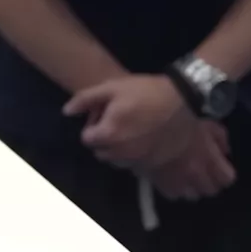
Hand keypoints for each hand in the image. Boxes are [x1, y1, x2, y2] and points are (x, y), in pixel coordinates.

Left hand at [63, 74, 195, 167]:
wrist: (184, 100)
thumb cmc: (146, 91)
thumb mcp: (112, 87)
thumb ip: (85, 99)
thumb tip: (66, 112)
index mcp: (109, 134)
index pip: (87, 139)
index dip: (93, 126)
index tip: (104, 115)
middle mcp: (122, 153)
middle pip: (101, 152)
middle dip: (104, 139)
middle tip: (118, 121)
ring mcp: (140, 160)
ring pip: (118, 160)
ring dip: (119, 149)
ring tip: (132, 129)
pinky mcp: (155, 163)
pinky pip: (136, 164)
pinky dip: (136, 155)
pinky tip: (144, 138)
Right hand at [147, 120, 235, 200]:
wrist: (142, 122)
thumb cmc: (174, 115)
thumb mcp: (202, 120)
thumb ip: (217, 136)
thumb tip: (224, 150)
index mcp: (209, 157)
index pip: (227, 178)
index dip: (223, 173)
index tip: (219, 166)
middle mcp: (196, 174)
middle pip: (209, 190)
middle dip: (206, 182)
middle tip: (200, 171)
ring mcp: (176, 181)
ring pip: (190, 194)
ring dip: (188, 187)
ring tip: (182, 175)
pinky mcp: (157, 183)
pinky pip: (170, 192)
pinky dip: (169, 187)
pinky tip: (165, 176)